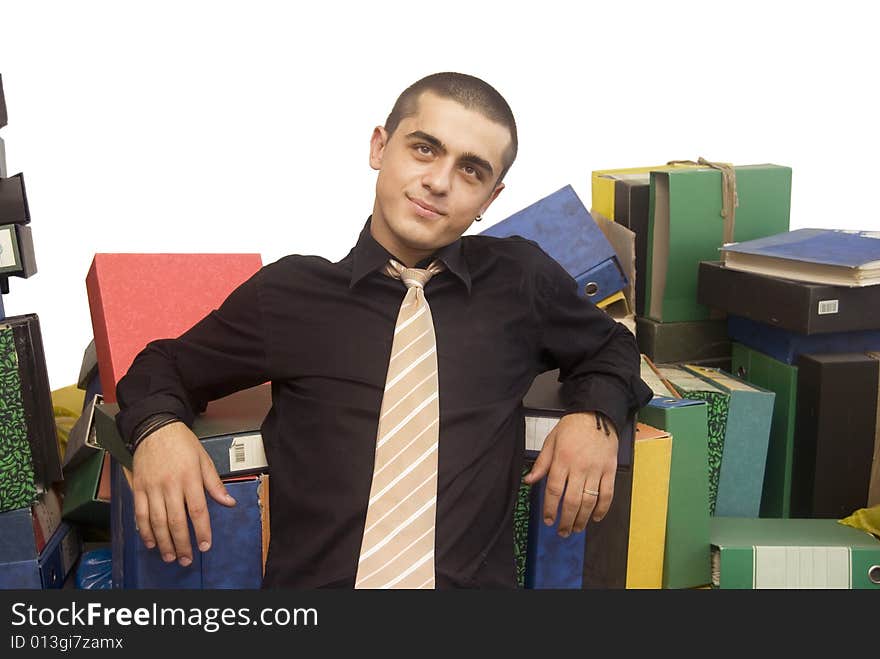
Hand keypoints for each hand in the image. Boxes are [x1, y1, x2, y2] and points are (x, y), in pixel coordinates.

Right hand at [131, 422, 236, 565]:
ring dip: (164, 542)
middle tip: (187, 559)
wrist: (155, 428)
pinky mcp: (138, 487)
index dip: (202, 531)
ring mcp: (152, 487)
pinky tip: (151, 542)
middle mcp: (171, 485)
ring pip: (157, 521)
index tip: (205, 545)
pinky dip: (145, 530)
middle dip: (182, 544)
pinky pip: (140, 513)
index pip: (198, 510)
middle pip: (177, 521)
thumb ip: (215, 484)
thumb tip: (229, 502)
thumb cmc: (182, 443)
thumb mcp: (204, 460)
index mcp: (190, 478)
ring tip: (170, 556)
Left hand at [522, 412, 617, 536]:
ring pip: (589, 501)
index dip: (550, 508)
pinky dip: (602, 509)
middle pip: (572, 500)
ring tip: (576, 528)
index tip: (548, 520)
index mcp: (562, 459)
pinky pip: (607, 494)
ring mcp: (596, 470)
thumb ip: (541, 463)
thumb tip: (528, 481)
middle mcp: (579, 467)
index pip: (554, 490)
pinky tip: (595, 518)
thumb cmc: (572, 427)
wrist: (597, 414)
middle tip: (561, 531)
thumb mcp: (551, 441)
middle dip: (566, 520)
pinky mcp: (610, 470)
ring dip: (582, 519)